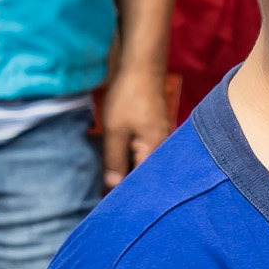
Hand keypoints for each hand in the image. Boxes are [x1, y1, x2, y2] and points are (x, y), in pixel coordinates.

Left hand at [96, 63, 169, 187]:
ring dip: (128, 169)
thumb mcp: (115, 131)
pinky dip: (131, 156)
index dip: (126, 192)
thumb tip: (113, 186)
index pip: (142, 182)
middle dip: (127, 183)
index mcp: (156, 151)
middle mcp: (164, 148)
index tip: (109, 201)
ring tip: (109, 178)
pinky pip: (144, 151)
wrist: (141, 68)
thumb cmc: (129, 97)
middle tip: (105, 192)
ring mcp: (161, 139)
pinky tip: (118, 158)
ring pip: (144, 162)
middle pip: (145, 174)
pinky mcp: (155, 131)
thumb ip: (114, 160)